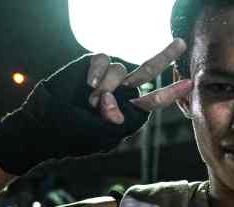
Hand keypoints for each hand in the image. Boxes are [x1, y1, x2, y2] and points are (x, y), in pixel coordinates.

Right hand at [0, 40, 192, 174]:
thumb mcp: (100, 136)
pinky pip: (103, 58)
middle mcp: (120, 92)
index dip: (171, 92)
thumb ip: (115, 122)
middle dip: (164, 57)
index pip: (153, 100)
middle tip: (180, 43)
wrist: (44, 126)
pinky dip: (98, 72)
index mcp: (128, 111)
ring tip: (90, 102)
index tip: (189, 83)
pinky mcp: (90, 66)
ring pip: (121, 70)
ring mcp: (106, 78)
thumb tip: (117, 105)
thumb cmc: (74, 136)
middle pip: (147, 71)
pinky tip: (88, 86)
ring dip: (107, 88)